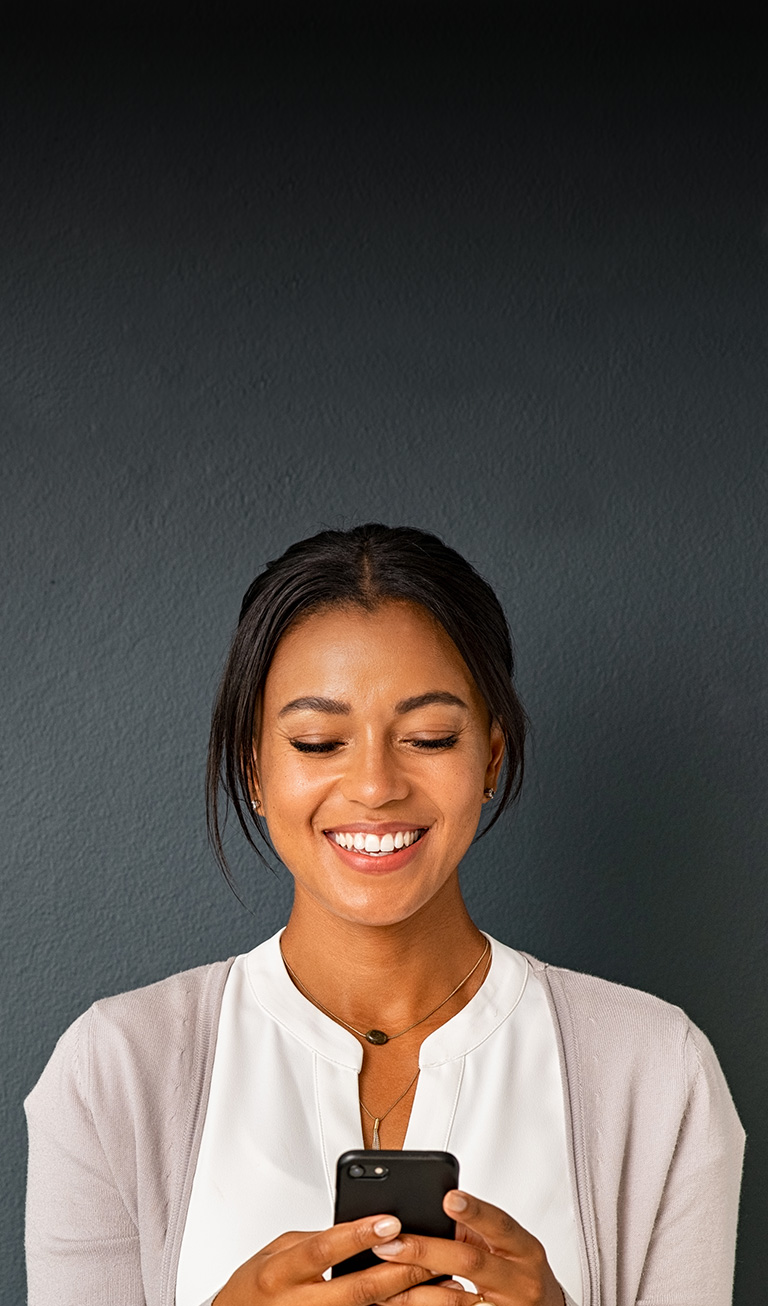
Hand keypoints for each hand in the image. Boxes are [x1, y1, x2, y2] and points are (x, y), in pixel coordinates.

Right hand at [212, 1213, 435, 1305]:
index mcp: (281, 1272)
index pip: (324, 1249)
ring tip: (448, 1286)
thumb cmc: (255, 1286)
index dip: (358, 1235)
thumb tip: (360, 1229)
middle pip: (357, 1290)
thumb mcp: (277, 1251)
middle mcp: (299, 1304)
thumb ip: (316, 1240)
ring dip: (412, 1302)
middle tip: (436, 1254)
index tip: (391, 1220)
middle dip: (401, 1271)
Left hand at [370, 1190, 564, 1305]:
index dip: (474, 1211)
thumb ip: (477, 1230)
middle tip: (392, 1242)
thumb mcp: (509, 1246)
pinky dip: (429, 1305)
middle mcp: (520, 1279)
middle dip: (428, 1250)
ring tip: (388, 1272)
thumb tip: (432, 1209)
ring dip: (419, 1286)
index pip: (500, 1224)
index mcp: (525, 1249)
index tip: (448, 1198)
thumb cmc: (521, 1271)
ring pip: (458, 1298)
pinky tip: (402, 1298)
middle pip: (471, 1262)